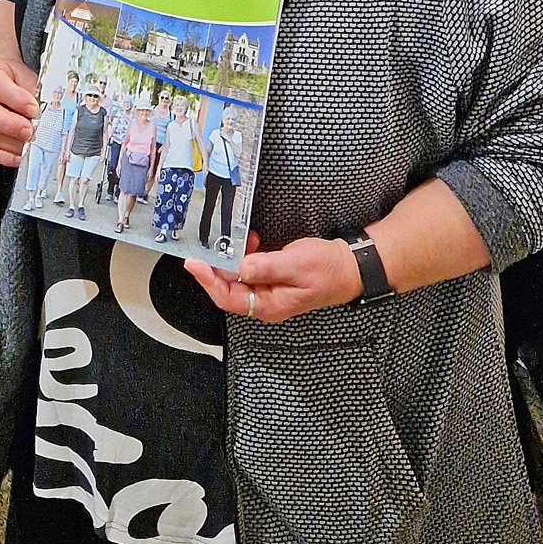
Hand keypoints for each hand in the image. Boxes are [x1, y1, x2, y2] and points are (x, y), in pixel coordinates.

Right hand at [0, 54, 39, 167]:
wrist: (0, 78)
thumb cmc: (12, 77)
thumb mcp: (25, 75)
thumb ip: (33, 92)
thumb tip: (49, 110)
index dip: (16, 99)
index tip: (34, 107)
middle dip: (10, 125)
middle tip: (30, 131)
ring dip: (12, 143)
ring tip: (31, 144)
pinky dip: (6, 156)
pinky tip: (20, 155)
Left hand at [185, 230, 361, 323]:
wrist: (348, 266)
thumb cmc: (326, 269)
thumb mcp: (295, 265)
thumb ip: (266, 267)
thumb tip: (240, 268)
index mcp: (267, 305)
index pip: (228, 298)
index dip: (208, 281)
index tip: (194, 263)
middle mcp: (264, 301)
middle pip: (228, 288)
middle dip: (215, 267)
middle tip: (204, 246)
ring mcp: (267, 291)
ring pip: (237, 277)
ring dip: (231, 258)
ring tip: (235, 238)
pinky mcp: (272, 278)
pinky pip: (249, 269)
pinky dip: (245, 254)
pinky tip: (250, 240)